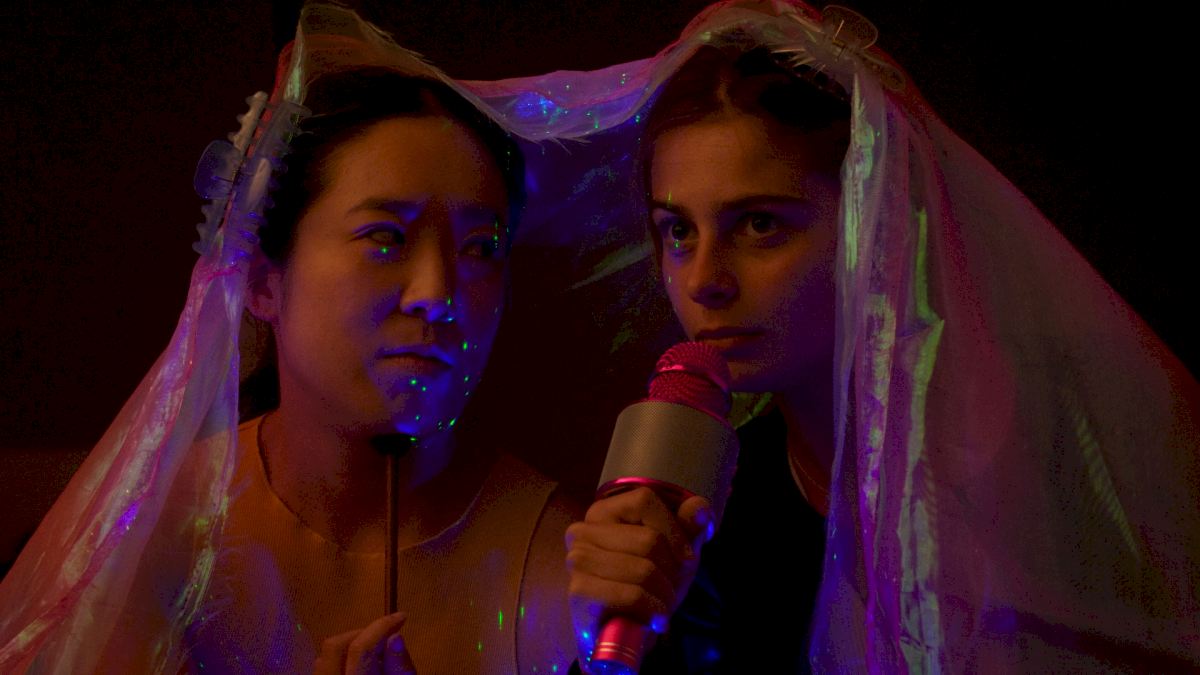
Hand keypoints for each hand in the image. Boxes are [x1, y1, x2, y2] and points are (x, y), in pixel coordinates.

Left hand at [313, 612, 416, 674]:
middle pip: (334, 646)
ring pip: (324, 656)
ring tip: (374, 652)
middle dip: (361, 634)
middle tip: (385, 636)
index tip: (402, 617)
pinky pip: (323, 668)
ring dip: (349, 646)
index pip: (360, 648)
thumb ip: (400, 669)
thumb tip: (395, 637)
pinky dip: (341, 660)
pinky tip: (359, 666)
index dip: (381, 627)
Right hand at [564, 487, 713, 661]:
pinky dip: (652, 610)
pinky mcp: (578, 591)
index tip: (686, 557)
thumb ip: (688, 526)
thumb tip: (700, 507)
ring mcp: (577, 560)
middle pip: (649, 539)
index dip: (674, 529)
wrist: (619, 633)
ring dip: (664, 595)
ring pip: (643, 569)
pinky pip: (631, 595)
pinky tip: (654, 620)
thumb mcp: (673, 552)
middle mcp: (583, 530)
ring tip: (663, 606)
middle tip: (672, 590)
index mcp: (603, 511)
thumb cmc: (646, 586)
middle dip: (673, 571)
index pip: (644, 500)